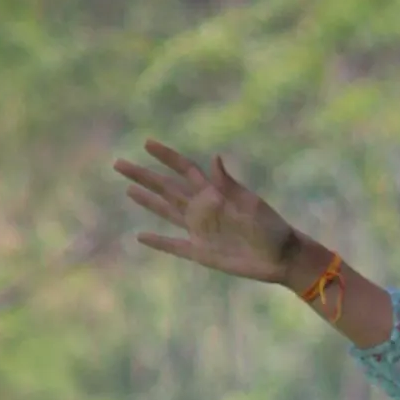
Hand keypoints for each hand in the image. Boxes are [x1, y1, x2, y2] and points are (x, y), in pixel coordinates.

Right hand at [114, 139, 298, 282]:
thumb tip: (214, 159)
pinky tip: (140, 236)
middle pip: (166, 188)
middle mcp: (202, 208)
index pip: (184, 169)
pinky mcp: (201, 253)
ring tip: (128, 189)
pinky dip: (158, 242)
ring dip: (147, 201)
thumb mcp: (251, 204)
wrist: (281, 257)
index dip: (166, 156)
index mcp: (214, 192)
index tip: (146, 143)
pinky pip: (174, 245)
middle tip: (118, 163)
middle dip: (143, 175)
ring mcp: (200, 230)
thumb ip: (228, 184)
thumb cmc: (271, 227)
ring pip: (166, 212)